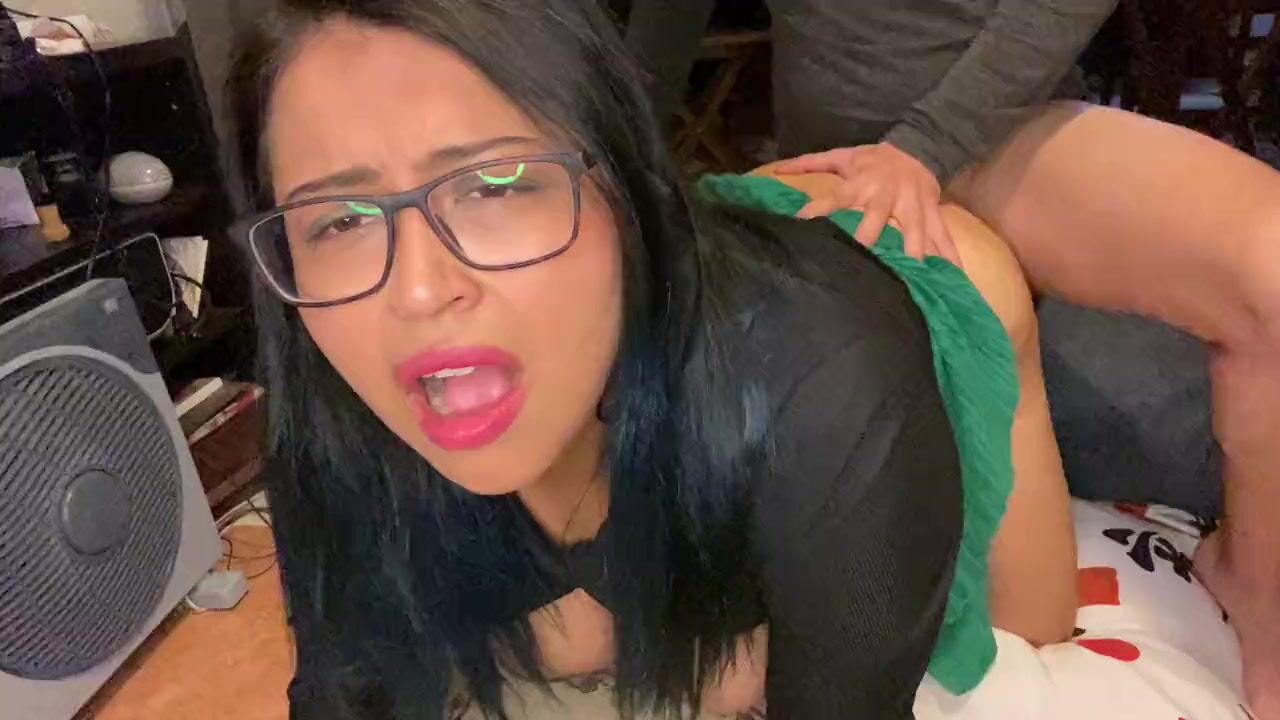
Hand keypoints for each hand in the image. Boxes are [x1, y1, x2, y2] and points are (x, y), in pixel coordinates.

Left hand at [772, 143, 961, 265]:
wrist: (917, 146)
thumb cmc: (871, 159)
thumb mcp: (841, 156)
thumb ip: (809, 164)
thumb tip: (777, 169)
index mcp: (862, 182)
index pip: (836, 197)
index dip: (819, 208)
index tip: (802, 222)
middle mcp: (887, 194)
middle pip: (877, 216)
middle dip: (871, 235)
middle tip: (863, 256)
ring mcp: (913, 205)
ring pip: (915, 229)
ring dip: (914, 251)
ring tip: (913, 274)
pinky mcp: (932, 213)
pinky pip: (943, 236)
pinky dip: (949, 257)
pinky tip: (955, 278)